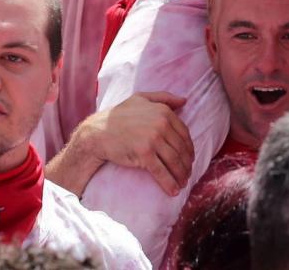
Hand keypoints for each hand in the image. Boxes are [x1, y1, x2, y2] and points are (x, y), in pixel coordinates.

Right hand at [79, 91, 193, 196]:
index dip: (189, 148)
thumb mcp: (142, 98)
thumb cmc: (120, 115)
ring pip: (174, 161)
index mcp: (163, 111)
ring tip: (183, 183)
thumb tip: (185, 100)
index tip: (190, 158)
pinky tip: (174, 190)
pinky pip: (161, 171)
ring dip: (181, 175)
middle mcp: (161, 124)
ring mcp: (153, 140)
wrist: (98, 131)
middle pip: (181, 148)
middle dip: (186, 164)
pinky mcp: (144, 155)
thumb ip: (164, 97)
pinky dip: (169, 183)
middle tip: (188, 174)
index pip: (184, 133)